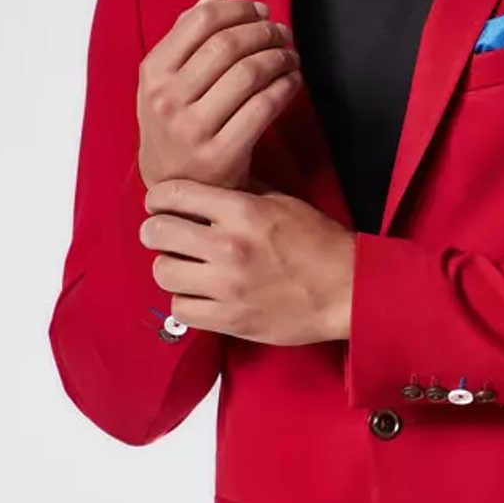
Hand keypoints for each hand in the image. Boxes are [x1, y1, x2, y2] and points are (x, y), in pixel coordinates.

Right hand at [136, 0, 301, 191]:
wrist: (175, 187)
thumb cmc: (175, 124)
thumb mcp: (167, 80)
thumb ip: (188, 34)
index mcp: (153, 73)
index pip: (200, 21)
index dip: (238, 9)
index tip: (261, 11)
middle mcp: (168, 99)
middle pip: (228, 44)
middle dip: (264, 32)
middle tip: (282, 33)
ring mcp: (193, 129)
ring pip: (249, 73)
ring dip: (279, 57)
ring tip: (290, 55)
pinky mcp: (222, 154)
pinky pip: (264, 107)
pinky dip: (286, 87)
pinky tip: (292, 81)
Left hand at [139, 177, 355, 344]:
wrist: (347, 289)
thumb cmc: (319, 243)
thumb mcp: (282, 201)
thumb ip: (240, 192)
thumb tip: (206, 183)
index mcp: (243, 212)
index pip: (175, 194)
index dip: (158, 197)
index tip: (159, 203)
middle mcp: (230, 247)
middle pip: (158, 232)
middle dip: (156, 230)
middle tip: (163, 233)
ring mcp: (228, 287)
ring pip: (163, 271)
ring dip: (170, 266)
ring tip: (183, 265)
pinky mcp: (231, 319)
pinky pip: (180, 308)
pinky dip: (184, 300)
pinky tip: (198, 293)